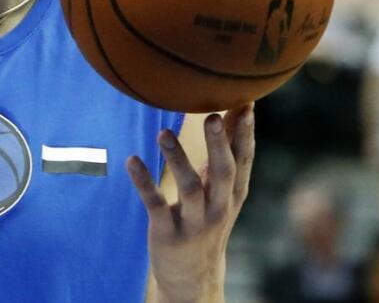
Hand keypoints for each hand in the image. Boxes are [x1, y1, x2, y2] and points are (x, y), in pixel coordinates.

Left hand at [127, 104, 254, 302]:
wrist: (194, 276)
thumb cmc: (208, 219)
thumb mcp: (223, 191)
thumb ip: (227, 153)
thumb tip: (234, 108)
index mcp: (233, 194)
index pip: (244, 160)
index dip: (246, 133)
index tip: (246, 103)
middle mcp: (218, 207)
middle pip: (223, 172)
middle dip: (219, 144)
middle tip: (212, 115)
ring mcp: (194, 221)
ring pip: (189, 187)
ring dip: (177, 159)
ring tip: (163, 132)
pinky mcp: (167, 231)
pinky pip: (155, 204)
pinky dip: (144, 182)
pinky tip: (132, 160)